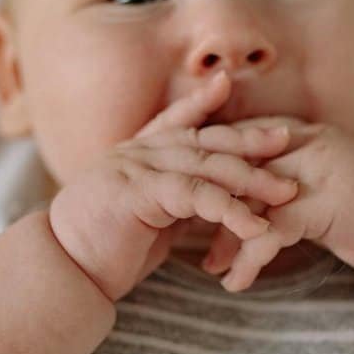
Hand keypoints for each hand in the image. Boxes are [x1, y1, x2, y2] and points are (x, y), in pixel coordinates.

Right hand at [48, 72, 299, 301]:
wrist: (65, 271)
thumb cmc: (101, 249)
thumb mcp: (142, 216)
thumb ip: (170, 199)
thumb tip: (205, 201)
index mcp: (135, 154)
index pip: (175, 120)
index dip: (202, 100)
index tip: (228, 82)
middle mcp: (136, 153)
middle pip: (203, 139)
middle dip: (248, 138)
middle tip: (288, 137)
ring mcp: (137, 169)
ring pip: (206, 166)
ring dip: (252, 178)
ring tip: (286, 192)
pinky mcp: (141, 194)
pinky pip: (196, 196)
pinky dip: (231, 210)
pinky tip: (256, 226)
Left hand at [200, 118, 353, 291]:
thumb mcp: (317, 185)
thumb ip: (280, 180)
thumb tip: (236, 198)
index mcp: (300, 132)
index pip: (238, 141)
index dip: (208, 169)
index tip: (183, 195)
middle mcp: (305, 142)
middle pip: (237, 169)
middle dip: (208, 204)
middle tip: (181, 232)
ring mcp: (314, 169)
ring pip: (250, 200)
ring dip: (227, 238)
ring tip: (211, 267)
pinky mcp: (322, 202)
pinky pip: (271, 231)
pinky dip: (249, 259)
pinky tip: (236, 283)